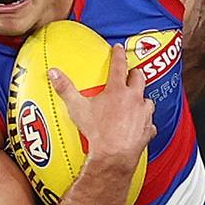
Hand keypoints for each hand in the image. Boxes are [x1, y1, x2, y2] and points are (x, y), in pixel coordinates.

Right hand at [48, 44, 155, 172]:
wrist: (113, 155)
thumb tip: (53, 73)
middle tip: (130, 73)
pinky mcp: (148, 129)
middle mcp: (134, 99)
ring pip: (148, 100)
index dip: (118, 54)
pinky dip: (146, 123)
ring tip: (136, 100)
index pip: (119, 65)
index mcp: (118, 90)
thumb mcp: (77, 108)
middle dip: (135, 73)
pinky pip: (150, 123)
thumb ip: (65, 89)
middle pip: (139, 78)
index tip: (118, 48)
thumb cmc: (97, 132)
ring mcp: (143, 114)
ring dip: (142, 98)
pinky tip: (140, 126)